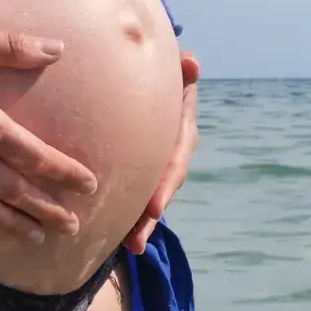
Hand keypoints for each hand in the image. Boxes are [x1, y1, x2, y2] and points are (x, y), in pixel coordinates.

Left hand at [123, 51, 200, 254]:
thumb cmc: (164, 73)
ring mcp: (161, 164)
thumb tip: (192, 63)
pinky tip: (118, 238)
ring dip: (142, 224)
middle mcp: (175, 152)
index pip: (176, 160)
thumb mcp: (176, 71)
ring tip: (130, 247)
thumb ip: (183, 69)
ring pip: (153, 196)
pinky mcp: (146, 169)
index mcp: (183, 132)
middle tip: (137, 239)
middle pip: (164, 188)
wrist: (156, 83)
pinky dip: (131, 214)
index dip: (166, 185)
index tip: (154, 208)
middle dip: (151, 215)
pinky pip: (139, 193)